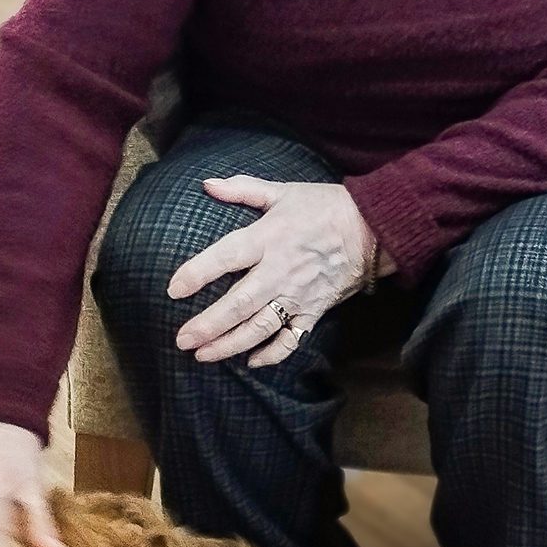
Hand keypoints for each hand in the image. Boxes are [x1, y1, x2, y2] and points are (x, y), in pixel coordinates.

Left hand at [168, 178, 376, 367]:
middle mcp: (281, 270)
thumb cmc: (324, 207)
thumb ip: (242, 189)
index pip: (226, 256)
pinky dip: (273, 354)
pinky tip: (252, 362)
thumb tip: (206, 184)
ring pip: (260, 327)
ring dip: (231, 344)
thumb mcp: (282, 192)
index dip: (198, 273)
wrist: (373, 228)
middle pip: (239, 303)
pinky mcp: (315, 310)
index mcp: (269, 238)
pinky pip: (293, 339)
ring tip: (203, 356)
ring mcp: (299, 295)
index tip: (173, 289)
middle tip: (182, 340)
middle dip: (209, 325)